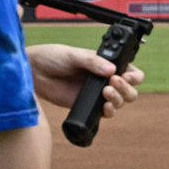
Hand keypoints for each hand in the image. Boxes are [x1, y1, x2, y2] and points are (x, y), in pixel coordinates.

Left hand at [27, 44, 143, 117]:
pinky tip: (104, 108)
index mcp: (108, 64)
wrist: (34, 72)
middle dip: (126, 89)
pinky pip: (105, 113)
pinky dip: (109, 112)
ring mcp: (97, 94)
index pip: (131, 71)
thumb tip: (111, 70)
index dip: (133, 76)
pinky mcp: (87, 105)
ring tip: (105, 93)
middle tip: (112, 84)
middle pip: (130, 90)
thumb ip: (93, 62)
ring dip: (118, 100)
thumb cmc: (54, 57)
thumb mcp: (75, 55)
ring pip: (120, 102)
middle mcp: (106, 79)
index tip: (124, 77)